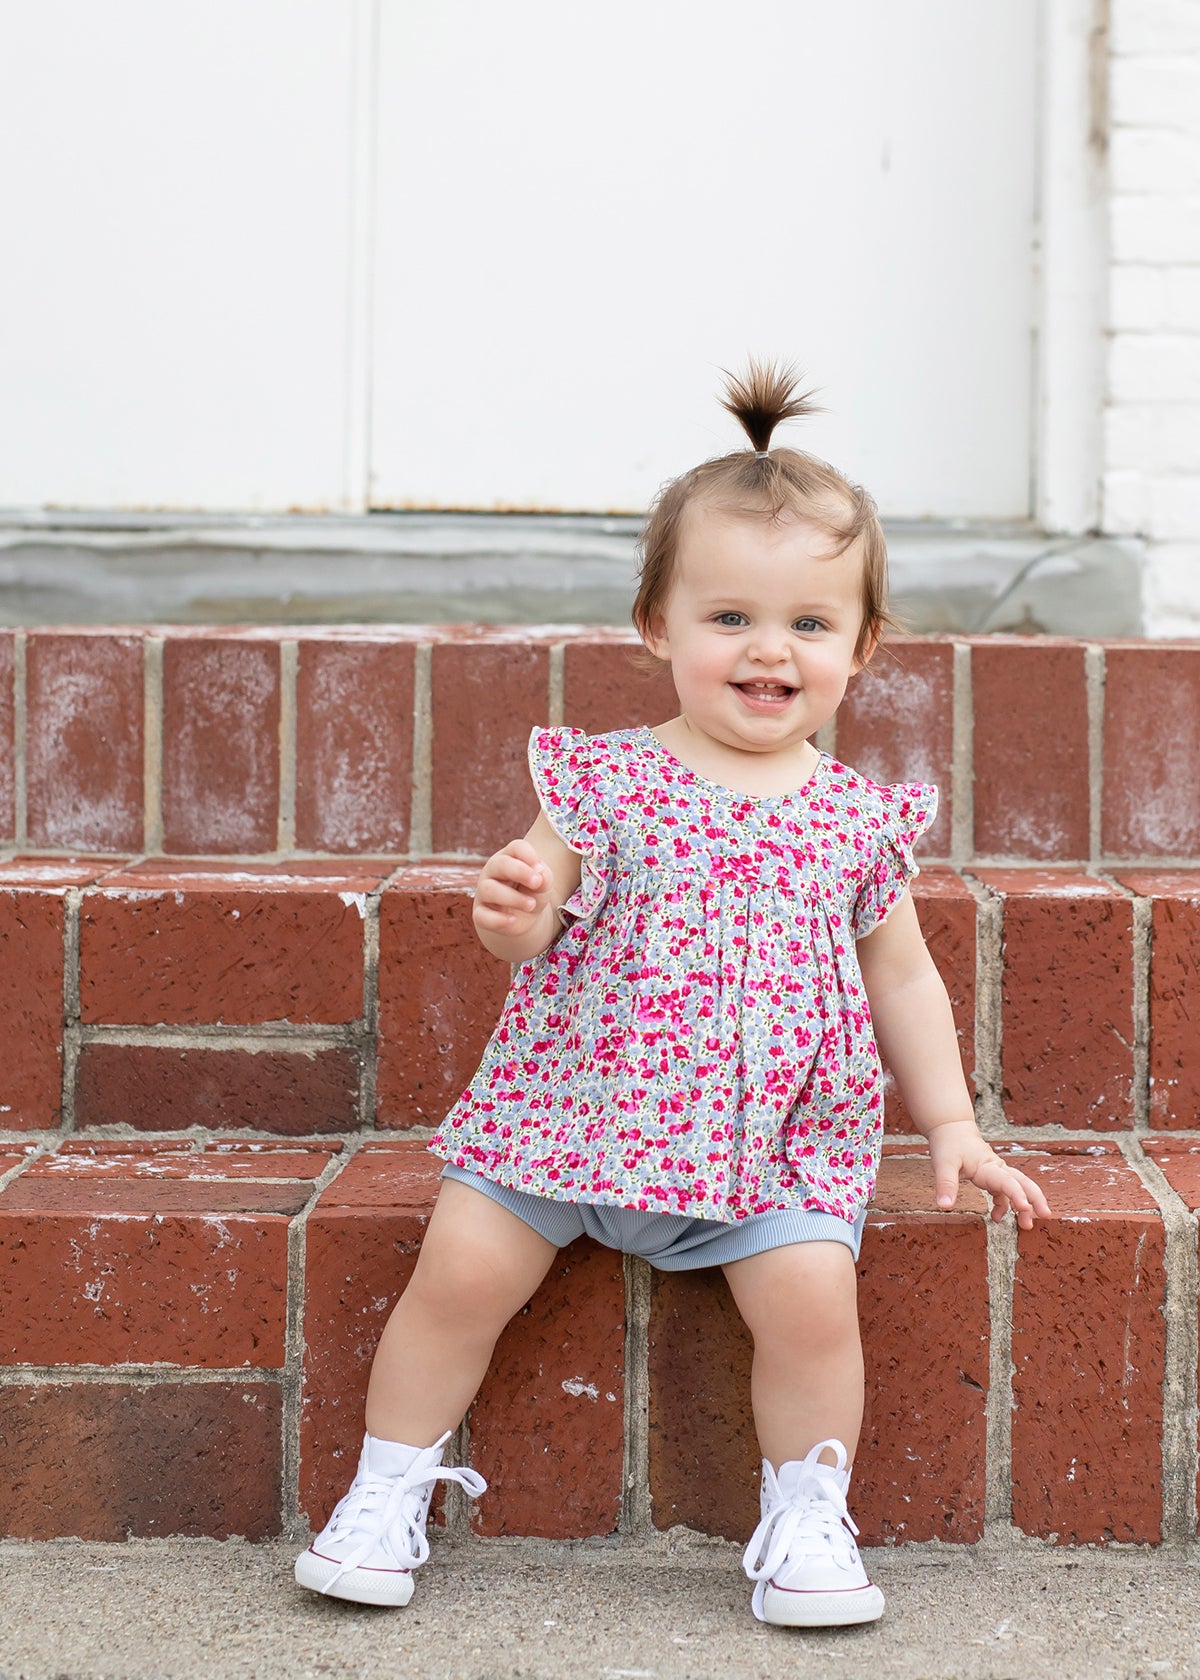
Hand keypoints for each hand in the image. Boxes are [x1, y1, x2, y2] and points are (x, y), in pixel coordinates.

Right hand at [473, 839, 554, 935]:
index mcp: (510, 857)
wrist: (523, 917)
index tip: (540, 868)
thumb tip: (538, 875)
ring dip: (513, 897)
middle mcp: (493, 871)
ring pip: (489, 889)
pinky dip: (498, 919)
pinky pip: (482, 916)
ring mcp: (484, 892)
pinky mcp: (480, 914)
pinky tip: (513, 920)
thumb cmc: (532, 892)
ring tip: (531, 904)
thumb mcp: (543, 883)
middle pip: (500, 864)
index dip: (529, 855)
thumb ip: (544, 877)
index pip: (516, 848)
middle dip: (520, 871)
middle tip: (537, 882)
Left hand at [926, 1120, 1051, 1229]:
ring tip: (1026, 1225)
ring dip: (1024, 1205)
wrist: (951, 1130)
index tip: (1025, 1208)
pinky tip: (997, 1217)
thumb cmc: (949, 1145)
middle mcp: (997, 1169)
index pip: (1007, 1181)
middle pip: (1023, 1182)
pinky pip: (1004, 1193)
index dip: (1017, 1195)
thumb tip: (945, 1206)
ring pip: (1017, 1188)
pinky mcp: (992, 1178)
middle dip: (1036, 1198)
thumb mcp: (943, 1164)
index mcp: (988, 1166)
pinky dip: (1005, 1206)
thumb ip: (945, 1184)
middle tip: (1045, 1214)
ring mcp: (997, 1173)